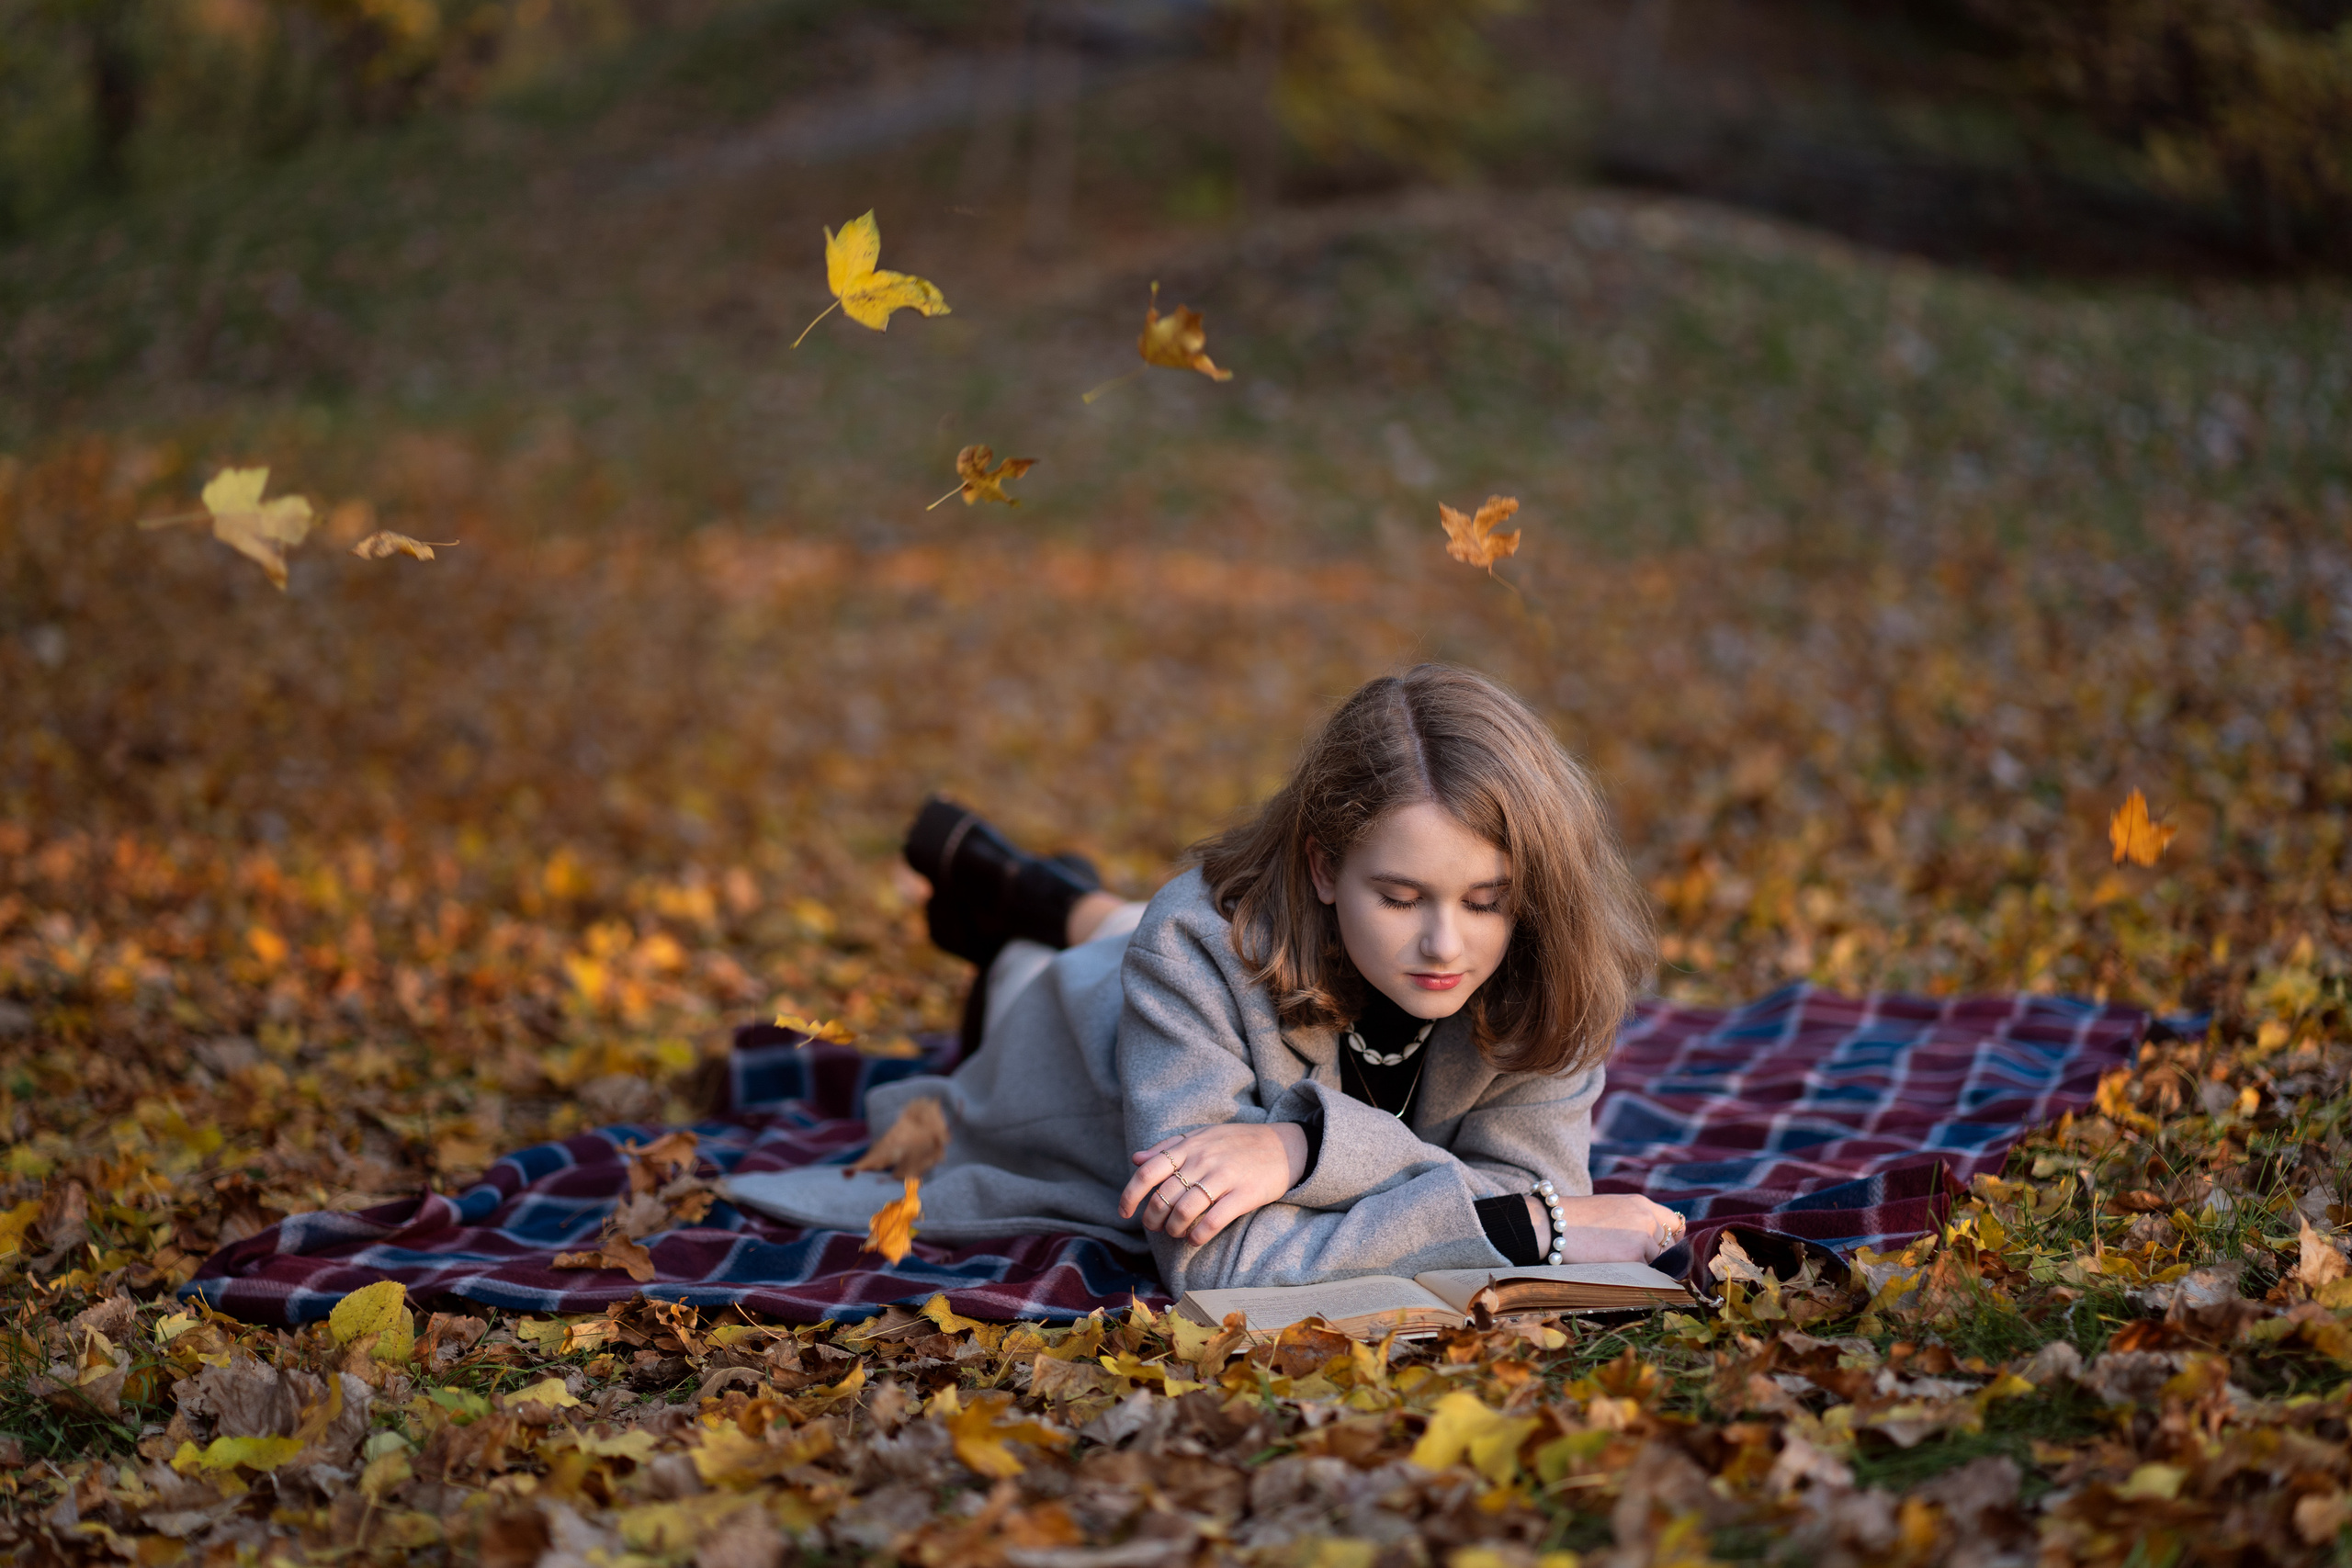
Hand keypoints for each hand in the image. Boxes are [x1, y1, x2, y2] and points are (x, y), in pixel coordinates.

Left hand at [1119, 1123, 1309, 1247]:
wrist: (1283, 1146)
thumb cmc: (1237, 1143)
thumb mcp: (1201, 1136)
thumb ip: (1168, 1147)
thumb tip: (1136, 1159)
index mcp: (1188, 1146)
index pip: (1148, 1172)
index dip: (1130, 1195)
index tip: (1124, 1212)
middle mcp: (1202, 1160)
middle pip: (1163, 1196)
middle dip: (1153, 1218)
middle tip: (1156, 1226)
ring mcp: (1223, 1177)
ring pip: (1184, 1211)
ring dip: (1174, 1229)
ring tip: (1177, 1233)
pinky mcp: (1243, 1195)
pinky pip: (1212, 1221)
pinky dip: (1197, 1236)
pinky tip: (1195, 1239)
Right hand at [1530, 1193, 1685, 1262]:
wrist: (1553, 1224)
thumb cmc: (1574, 1218)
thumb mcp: (1610, 1208)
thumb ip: (1633, 1220)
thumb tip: (1651, 1242)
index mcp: (1641, 1203)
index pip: (1675, 1223)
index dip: (1672, 1239)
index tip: (1664, 1248)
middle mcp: (1647, 1217)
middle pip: (1669, 1246)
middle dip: (1657, 1256)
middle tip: (1633, 1261)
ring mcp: (1643, 1237)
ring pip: (1656, 1261)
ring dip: (1642, 1266)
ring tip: (1615, 1262)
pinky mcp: (1634, 1256)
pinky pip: (1644, 1273)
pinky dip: (1632, 1275)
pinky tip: (1612, 1268)